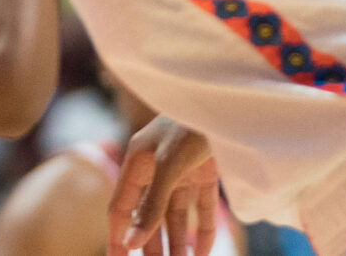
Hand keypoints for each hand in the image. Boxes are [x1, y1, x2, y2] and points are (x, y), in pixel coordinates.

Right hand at [108, 115, 219, 255]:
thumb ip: (152, 205)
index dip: (118, 234)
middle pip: (150, 216)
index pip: (122, 207)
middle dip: (152, 245)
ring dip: (178, 243)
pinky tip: (203, 252)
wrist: (227, 104)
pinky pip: (202, 210)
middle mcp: (156, 170)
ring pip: (176, 217)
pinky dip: (204, 231)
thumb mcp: (167, 165)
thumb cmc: (188, 125)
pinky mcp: (206, 175)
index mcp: (137, 163)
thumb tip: (133, 239)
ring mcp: (182, 173)